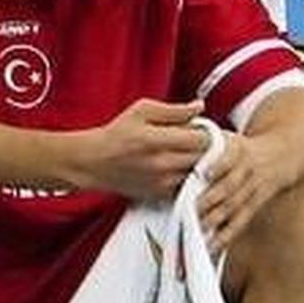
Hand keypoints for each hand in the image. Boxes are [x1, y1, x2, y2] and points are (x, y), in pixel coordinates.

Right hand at [75, 99, 209, 199]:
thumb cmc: (118, 133)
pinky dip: (191, 177)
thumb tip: (199, 107)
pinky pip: (188, 186)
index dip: (209, 132)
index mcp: (157, 141)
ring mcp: (162, 183)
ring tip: (191, 152)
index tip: (204, 129)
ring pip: (199, 173)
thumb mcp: (142, 110)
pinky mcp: (161, 195)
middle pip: (205, 158)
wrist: (94, 163)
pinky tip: (182, 166)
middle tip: (202, 140)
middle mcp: (162, 165)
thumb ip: (175, 110)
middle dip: (208, 147)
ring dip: (202, 163)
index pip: (202, 140)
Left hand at [196, 132, 294, 254]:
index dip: (219, 166)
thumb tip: (173, 137)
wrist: (281, 155)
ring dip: (216, 219)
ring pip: (234, 205)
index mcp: (239, 148)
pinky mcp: (254, 205)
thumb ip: (201, 139)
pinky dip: (226, 235)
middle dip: (212, 198)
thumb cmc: (240, 147)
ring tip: (198, 230)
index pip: (229, 158)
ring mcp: (253, 189)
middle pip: (231, 185)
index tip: (204, 174)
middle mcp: (248, 169)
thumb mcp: (227, 137)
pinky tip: (211, 246)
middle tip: (192, 209)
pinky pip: (241, 221)